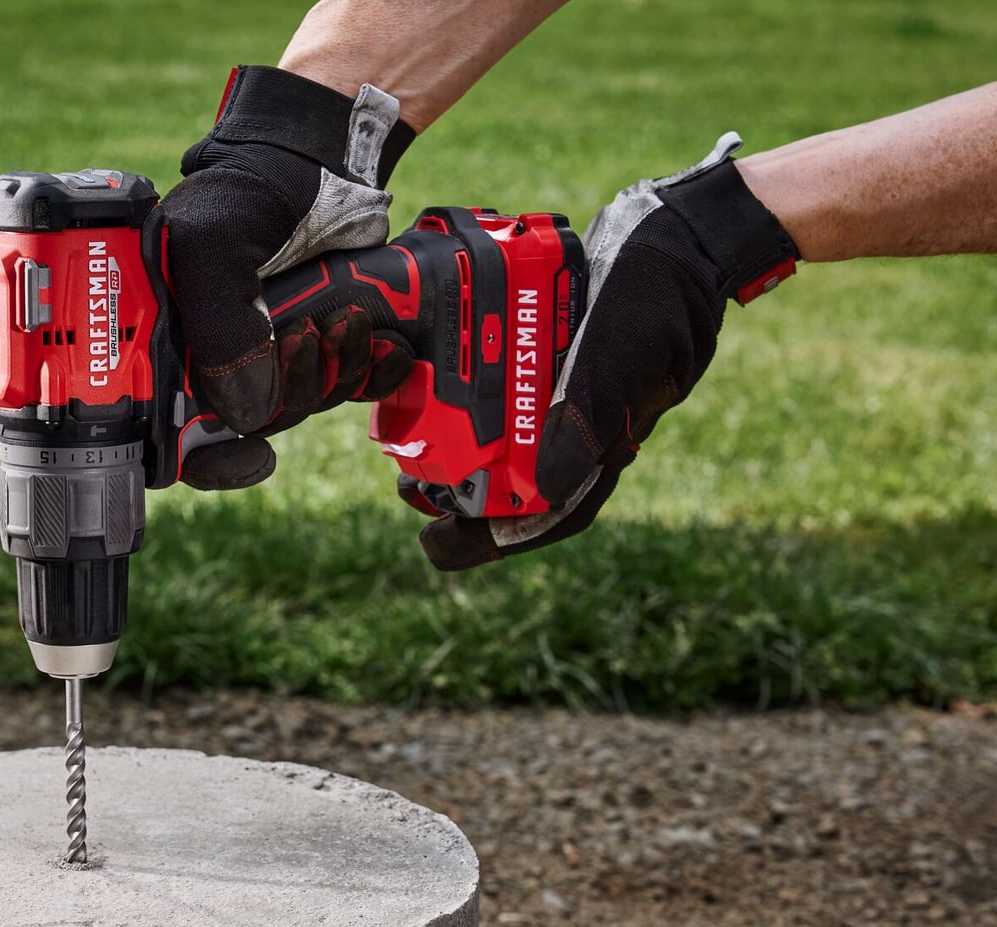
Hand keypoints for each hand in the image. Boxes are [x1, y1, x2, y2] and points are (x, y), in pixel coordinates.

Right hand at [161, 65, 414, 489]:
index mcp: (169, 342)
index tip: (252, 454)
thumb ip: (220, 332)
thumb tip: (249, 414)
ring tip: (348, 317)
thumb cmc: (247, 187)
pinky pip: (350, 388)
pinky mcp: (321, 343)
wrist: (317, 154)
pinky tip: (385, 344)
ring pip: (306, 407)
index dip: (208, 460)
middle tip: (306, 335)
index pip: (173, 434)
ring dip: (338, 372)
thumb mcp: (211, 248)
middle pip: (253, 424)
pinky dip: (375, 373)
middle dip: (293, 391)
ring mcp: (270, 352)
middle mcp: (216, 356)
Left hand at [415, 133, 800, 569]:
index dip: (490, 538)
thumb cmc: (655, 300)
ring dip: (452, 449)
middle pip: (513, 485)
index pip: (547, 512)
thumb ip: (586, 417)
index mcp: (601, 445)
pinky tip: (426, 389)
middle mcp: (575, 428)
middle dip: (458, 498)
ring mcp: (558, 393)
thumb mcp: (620, 358)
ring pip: (497, 440)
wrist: (670, 234)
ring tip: (403, 454)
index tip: (435, 545)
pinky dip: (461, 395)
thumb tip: (546, 489)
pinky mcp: (542, 358)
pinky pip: (496, 389)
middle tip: (405, 494)